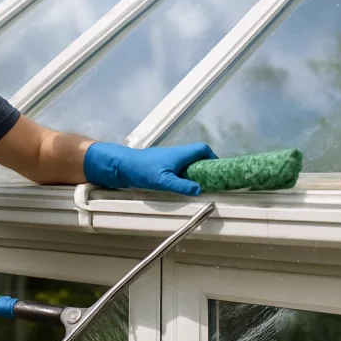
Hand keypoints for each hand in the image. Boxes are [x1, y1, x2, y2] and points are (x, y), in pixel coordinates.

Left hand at [83, 142, 217, 195]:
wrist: (121, 166)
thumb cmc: (142, 170)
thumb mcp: (162, 180)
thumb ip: (180, 185)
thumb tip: (199, 190)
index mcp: (181, 154)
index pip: (203, 150)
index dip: (213, 158)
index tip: (219, 171)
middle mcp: (177, 154)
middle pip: (198, 156)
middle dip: (207, 167)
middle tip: (212, 182)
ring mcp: (169, 160)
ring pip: (189, 163)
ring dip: (196, 172)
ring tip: (200, 186)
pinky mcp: (162, 166)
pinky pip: (180, 168)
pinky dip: (186, 175)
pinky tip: (183, 186)